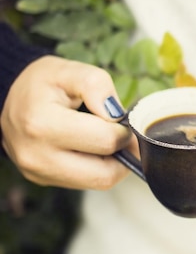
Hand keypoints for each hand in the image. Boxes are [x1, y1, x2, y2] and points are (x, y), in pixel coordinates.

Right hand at [1, 55, 134, 188]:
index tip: (121, 119)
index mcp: (42, 124)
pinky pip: (86, 183)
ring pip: (99, 183)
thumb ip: (96, 85)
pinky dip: (98, 168)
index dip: (123, 130)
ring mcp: (38, 172)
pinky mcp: (43, 180)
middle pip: (105, 173)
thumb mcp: (69, 70)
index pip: (105, 140)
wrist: (13, 100)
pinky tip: (92, 148)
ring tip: (109, 139)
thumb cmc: (41, 85)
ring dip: (113, 163)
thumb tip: (116, 114)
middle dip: (123, 152)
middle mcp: (37, 155)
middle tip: (123, 134)